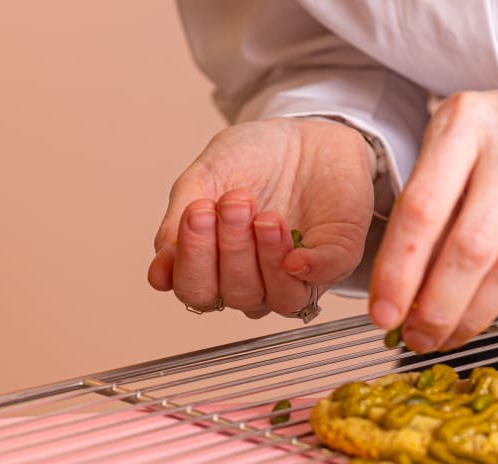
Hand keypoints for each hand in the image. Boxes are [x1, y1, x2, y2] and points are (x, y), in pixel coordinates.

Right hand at [148, 118, 374, 317]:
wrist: (302, 132)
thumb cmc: (250, 159)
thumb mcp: (203, 179)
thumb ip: (177, 225)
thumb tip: (160, 273)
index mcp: (218, 269)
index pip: (197, 291)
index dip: (193, 260)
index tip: (197, 211)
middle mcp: (257, 282)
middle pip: (236, 295)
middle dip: (231, 248)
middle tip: (235, 201)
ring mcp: (298, 275)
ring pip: (281, 297)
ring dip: (267, 258)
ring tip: (265, 216)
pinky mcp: (337, 258)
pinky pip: (326, 277)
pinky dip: (310, 270)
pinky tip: (296, 256)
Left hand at [368, 72, 497, 351]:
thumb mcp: (461, 147)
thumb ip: (431, 205)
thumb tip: (398, 286)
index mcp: (463, 121)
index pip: (420, 208)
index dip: (398, 269)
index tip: (382, 311)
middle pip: (465, 245)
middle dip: (433, 304)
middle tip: (415, 336)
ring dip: (465, 313)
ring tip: (441, 335)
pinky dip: (495, 304)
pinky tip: (474, 317)